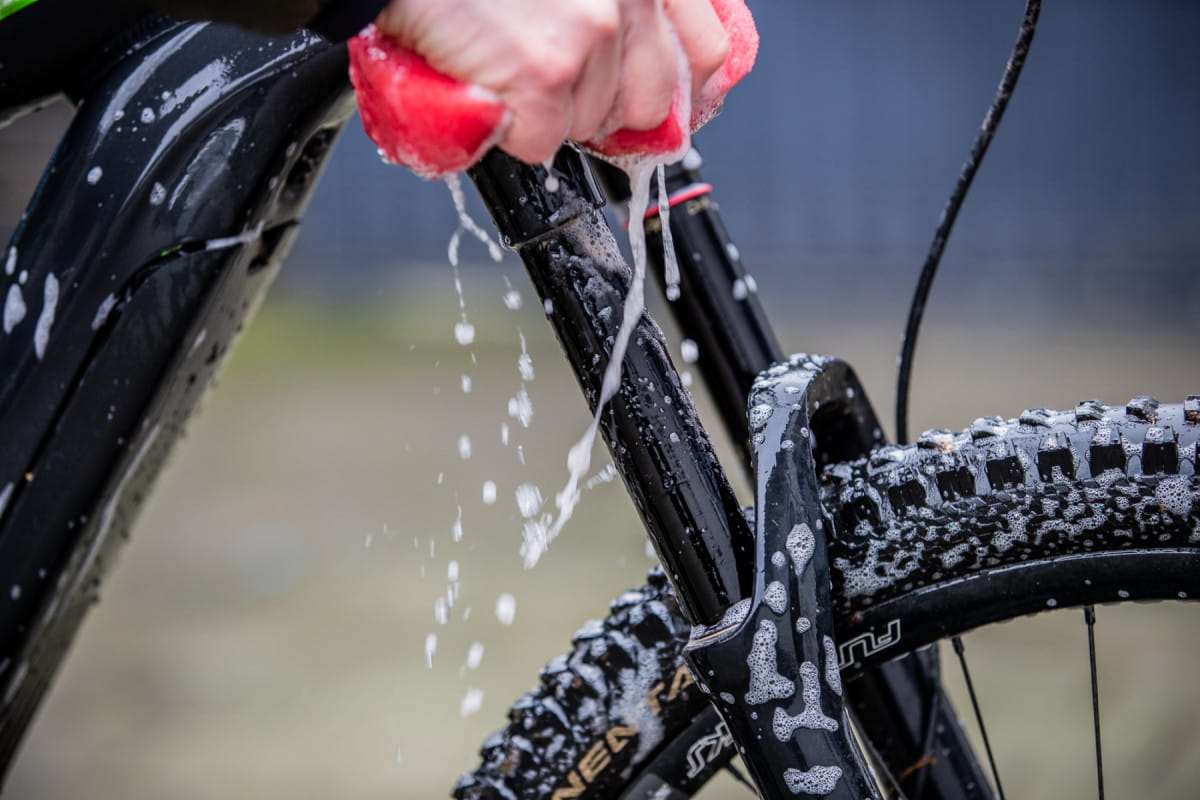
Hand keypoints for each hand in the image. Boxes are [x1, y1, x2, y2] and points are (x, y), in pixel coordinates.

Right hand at [372, 0, 730, 163]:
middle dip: (600, 107)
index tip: (663, 115)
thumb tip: (642, 61)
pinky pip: (542, 145)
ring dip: (546, 114)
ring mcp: (592, 35)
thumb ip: (616, 3)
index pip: (708, 53)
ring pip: (589, 125)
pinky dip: (508, 132)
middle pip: (649, 104)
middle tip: (550, 85)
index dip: (683, 96)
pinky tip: (485, 88)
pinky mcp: (545, 76)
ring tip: (504, 66)